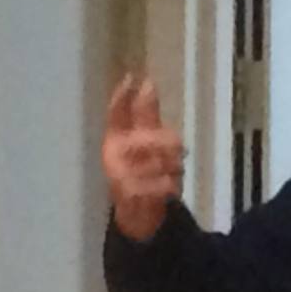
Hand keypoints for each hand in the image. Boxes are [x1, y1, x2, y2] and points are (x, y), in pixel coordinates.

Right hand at [103, 73, 185, 241]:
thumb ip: (145, 112)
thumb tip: (146, 81)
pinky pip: (160, 184)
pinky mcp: (129, 195)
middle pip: (148, 139)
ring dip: (173, 168)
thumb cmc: (141, 171)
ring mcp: (118, 174)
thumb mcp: (144, 140)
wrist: (136, 214)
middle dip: (169, 145)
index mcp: (113, 137)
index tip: (132, 77)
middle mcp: (111, 153)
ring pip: (157, 162)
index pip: (115, 112)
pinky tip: (170, 189)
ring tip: (172, 174)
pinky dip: (170, 186)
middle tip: (178, 153)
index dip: (122, 96)